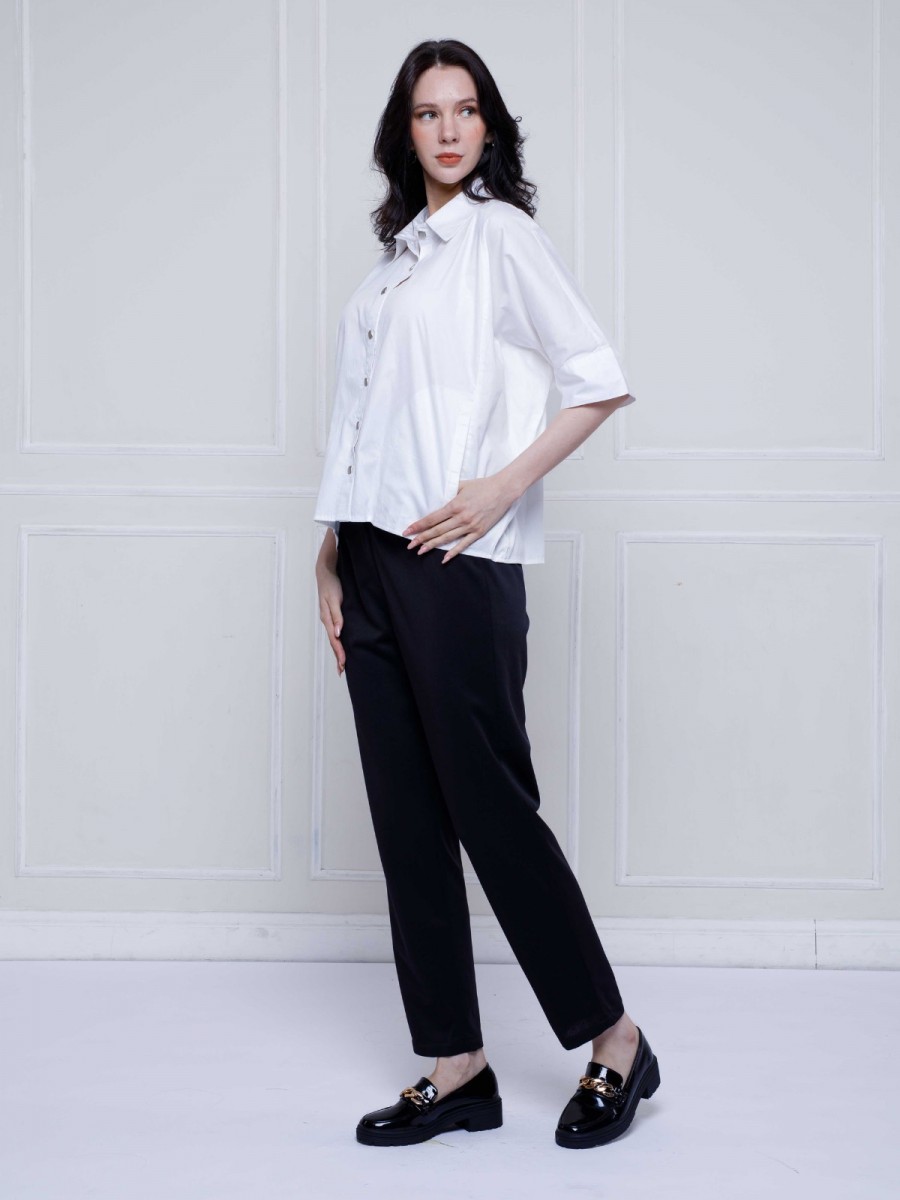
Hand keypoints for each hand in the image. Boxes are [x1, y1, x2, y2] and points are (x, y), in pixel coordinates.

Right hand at [316, 560, 345, 675]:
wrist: (325, 572)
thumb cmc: (331, 584)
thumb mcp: (334, 599)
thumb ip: (337, 615)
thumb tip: (338, 633)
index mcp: (327, 618)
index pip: (334, 640)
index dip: (339, 652)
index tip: (343, 663)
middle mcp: (327, 620)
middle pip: (333, 642)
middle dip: (337, 656)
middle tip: (342, 670)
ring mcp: (329, 618)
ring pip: (334, 638)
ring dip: (337, 651)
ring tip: (342, 664)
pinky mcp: (332, 615)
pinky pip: (335, 631)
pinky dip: (338, 641)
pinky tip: (341, 645)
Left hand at [401, 475, 517, 562]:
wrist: (503, 490)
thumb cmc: (482, 485)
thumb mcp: (462, 485)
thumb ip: (448, 493)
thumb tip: (437, 500)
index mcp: (455, 505)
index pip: (432, 518)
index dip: (418, 526)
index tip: (408, 531)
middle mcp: (461, 518)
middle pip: (436, 530)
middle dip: (421, 538)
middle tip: (409, 545)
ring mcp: (470, 526)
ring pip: (447, 538)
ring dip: (433, 545)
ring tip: (421, 551)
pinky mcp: (479, 531)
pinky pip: (464, 544)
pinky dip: (454, 552)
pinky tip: (444, 558)